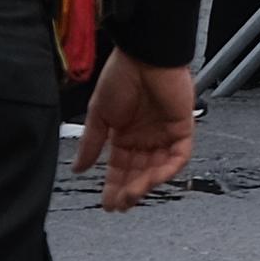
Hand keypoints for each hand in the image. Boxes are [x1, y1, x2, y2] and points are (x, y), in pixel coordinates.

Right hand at [75, 55, 196, 208]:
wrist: (143, 55)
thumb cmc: (120, 76)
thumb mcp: (99, 114)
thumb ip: (91, 143)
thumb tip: (77, 168)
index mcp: (125, 134)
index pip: (120, 167)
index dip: (114, 186)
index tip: (107, 203)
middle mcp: (145, 137)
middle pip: (139, 172)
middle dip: (129, 191)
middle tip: (119, 204)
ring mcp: (165, 134)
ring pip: (158, 169)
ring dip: (145, 184)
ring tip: (131, 195)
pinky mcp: (183, 128)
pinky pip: (178, 156)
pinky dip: (167, 169)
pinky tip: (152, 178)